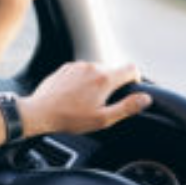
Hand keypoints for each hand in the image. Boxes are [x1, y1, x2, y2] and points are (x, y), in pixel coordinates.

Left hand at [19, 62, 152, 136]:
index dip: (135, 80)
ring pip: (97, 71)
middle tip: (102, 105)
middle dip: (112, 85)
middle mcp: (93, 67)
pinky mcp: (66, 68)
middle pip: (113, 71)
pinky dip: (83, 82)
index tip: (129, 90)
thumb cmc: (70, 118)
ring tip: (85, 102)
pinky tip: (74, 97)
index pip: (131, 69)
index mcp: (105, 79)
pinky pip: (81, 72)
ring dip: (96, 83)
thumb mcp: (102, 119)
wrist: (40, 112)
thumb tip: (146, 99)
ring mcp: (78, 66)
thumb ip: (127, 107)